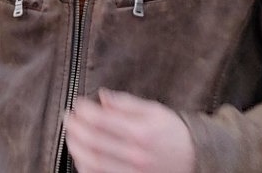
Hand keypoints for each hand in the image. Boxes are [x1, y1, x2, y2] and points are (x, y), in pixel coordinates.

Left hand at [64, 90, 194, 172]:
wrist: (194, 158)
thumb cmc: (173, 133)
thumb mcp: (154, 110)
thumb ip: (126, 103)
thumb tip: (102, 96)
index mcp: (141, 132)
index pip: (102, 120)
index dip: (83, 111)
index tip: (77, 104)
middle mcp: (135, 155)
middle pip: (93, 141)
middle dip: (74, 127)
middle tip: (68, 117)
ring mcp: (131, 172)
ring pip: (92, 162)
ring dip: (75, 146)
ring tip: (71, 134)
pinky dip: (85, 166)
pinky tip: (80, 154)